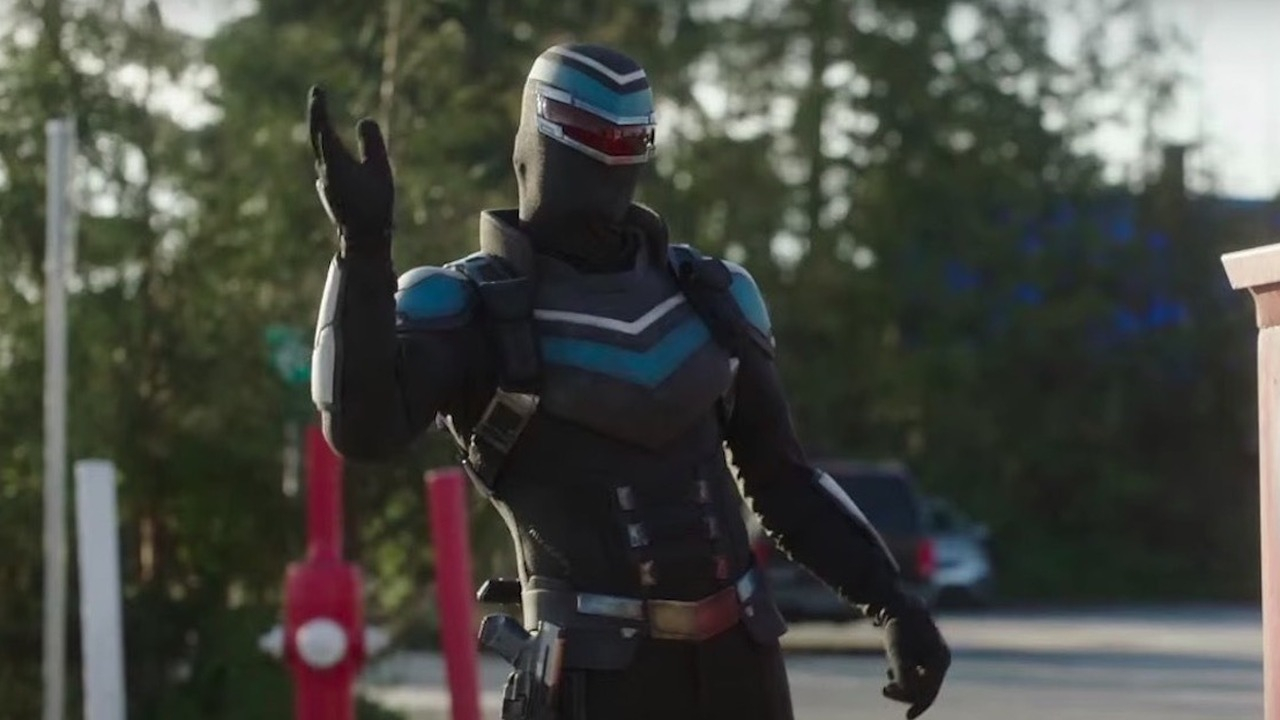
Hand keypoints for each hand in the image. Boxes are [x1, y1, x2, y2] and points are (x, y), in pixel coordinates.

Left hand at [307, 85, 393, 251]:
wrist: (363, 239)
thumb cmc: (374, 205)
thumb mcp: (380, 170)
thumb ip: (372, 143)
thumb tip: (364, 121)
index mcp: (334, 162)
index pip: (323, 128)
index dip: (320, 108)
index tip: (318, 90)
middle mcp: (324, 170)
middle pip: (317, 137)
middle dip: (318, 115)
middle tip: (318, 95)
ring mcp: (324, 182)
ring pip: (321, 151)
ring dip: (323, 133)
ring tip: (323, 116)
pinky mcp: (329, 191)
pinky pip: (327, 164)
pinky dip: (329, 150)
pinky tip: (332, 151)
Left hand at [879, 595, 950, 718]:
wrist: (895, 602)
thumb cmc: (898, 627)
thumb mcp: (898, 654)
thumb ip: (903, 677)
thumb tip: (907, 694)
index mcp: (941, 659)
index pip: (931, 690)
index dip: (918, 705)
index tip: (907, 717)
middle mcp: (940, 658)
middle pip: (925, 687)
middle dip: (905, 693)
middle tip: (884, 690)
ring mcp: (932, 655)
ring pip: (919, 680)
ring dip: (903, 685)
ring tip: (886, 684)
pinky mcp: (922, 651)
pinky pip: (916, 672)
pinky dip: (903, 676)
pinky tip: (890, 674)